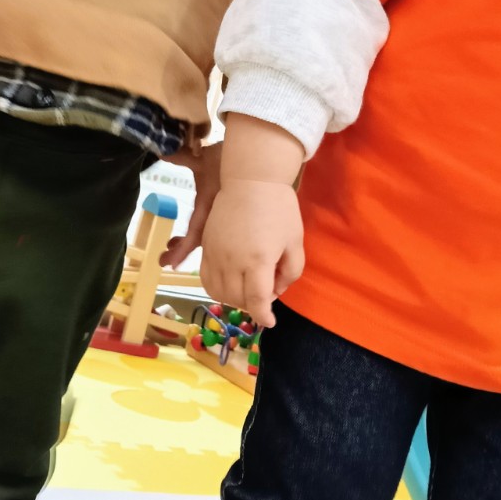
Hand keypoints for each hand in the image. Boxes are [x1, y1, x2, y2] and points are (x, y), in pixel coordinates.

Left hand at [161, 142, 221, 268]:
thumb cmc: (230, 158)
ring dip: (191, 240)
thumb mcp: (204, 157)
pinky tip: (195, 228)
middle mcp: (217, 216)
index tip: (171, 263)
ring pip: (210, 235)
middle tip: (165, 259)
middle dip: (184, 248)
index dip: (183, 249)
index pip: (194, 234)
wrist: (259, 158)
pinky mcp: (233, 211)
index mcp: (209, 205)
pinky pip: (218, 227)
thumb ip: (182, 156)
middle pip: (201, 239)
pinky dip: (205, 231)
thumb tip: (164, 153)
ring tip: (173, 244)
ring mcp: (226, 215)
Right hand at [198, 179, 303, 327]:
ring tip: (247, 288)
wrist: (251, 178)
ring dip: (233, 298)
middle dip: (253, 305)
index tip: (270, 321)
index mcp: (258, 261)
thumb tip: (275, 290)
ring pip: (217, 292)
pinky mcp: (206, 246)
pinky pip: (205, 278)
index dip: (264, 316)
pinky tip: (229, 282)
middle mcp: (232, 261)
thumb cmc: (279, 207)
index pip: (256, 301)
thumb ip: (290, 271)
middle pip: (237, 300)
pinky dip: (216, 288)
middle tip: (266, 293)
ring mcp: (215, 253)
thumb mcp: (295, 241)